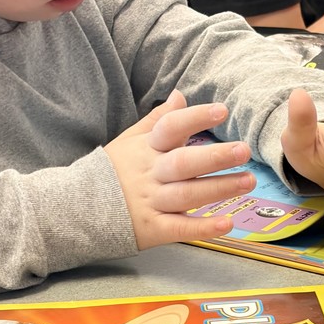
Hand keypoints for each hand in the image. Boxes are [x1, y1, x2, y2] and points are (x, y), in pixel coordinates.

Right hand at [104, 90, 255, 248]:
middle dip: (215, 157)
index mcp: (146, 149)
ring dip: (219, 189)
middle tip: (244, 150)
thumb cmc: (110, 172)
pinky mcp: (153, 229)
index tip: (222, 110)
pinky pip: (181, 229)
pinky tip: (228, 223)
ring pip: (188, 195)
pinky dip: (204, 227)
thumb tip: (180, 94)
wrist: (75, 209)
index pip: (171, 128)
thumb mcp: (129, 140)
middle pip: (184, 163)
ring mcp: (151, 202)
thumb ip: (157, 119)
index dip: (195, 118)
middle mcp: (151, 174)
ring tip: (248, 181)